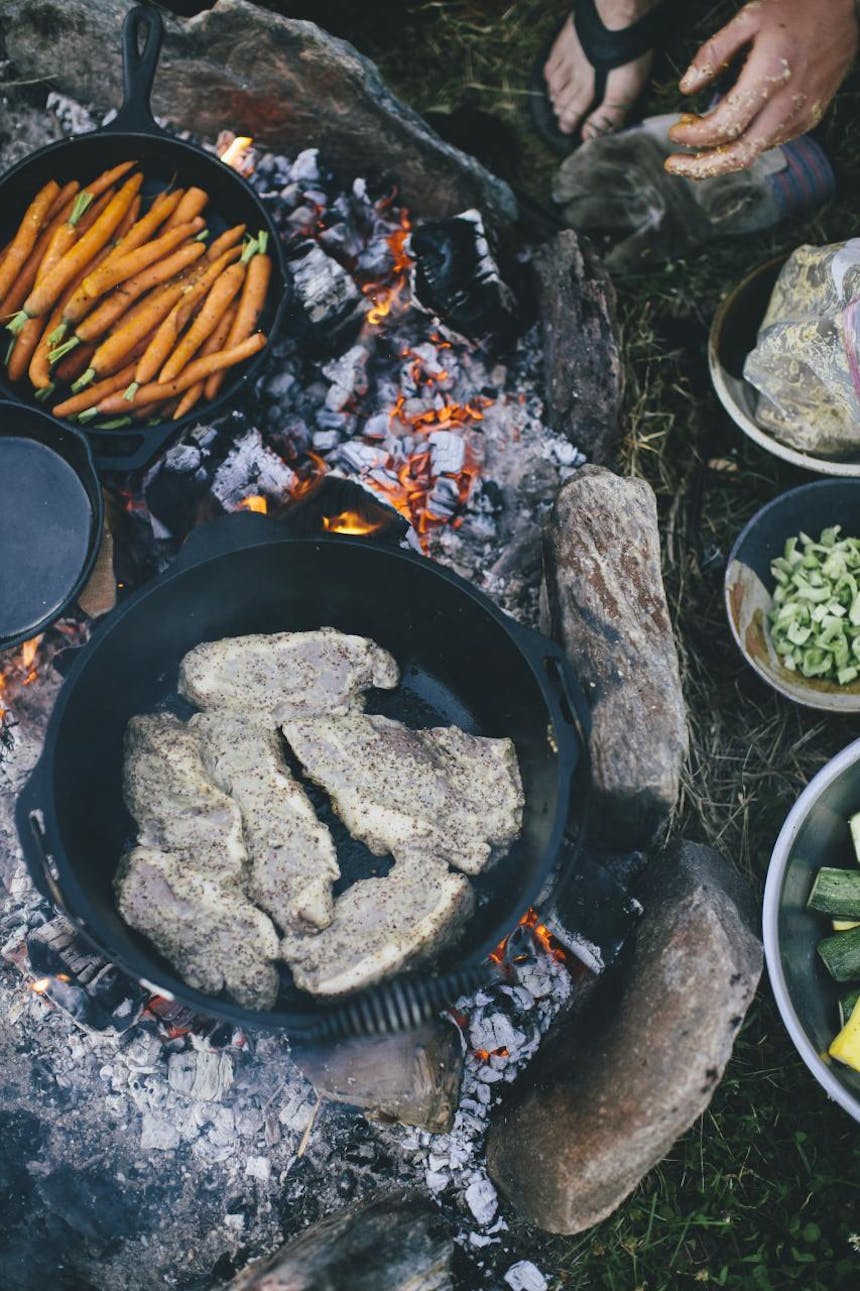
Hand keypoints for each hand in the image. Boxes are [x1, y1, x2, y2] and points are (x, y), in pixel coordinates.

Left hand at [664, 0, 857, 178]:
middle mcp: (789, 103)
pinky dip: (744, 142)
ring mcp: (802, 114)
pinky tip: (729, 128)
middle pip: (739, 156)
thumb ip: (713, 53)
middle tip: (675, 164)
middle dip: (701, 167)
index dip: (693, 136)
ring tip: (697, 137)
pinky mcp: (810, 118)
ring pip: (755, 152)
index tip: (674, 131)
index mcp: (770, 77)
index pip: (724, 126)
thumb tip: (686, 88)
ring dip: (720, 153)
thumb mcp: (748, 17)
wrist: (842, 5)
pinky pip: (771, 141)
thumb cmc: (796, 6)